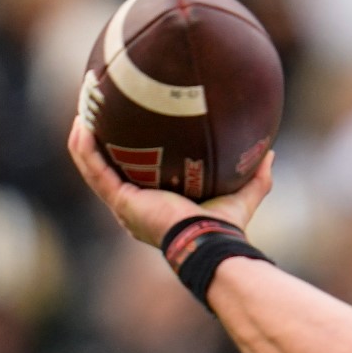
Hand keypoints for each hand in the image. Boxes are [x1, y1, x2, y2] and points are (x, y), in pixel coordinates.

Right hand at [66, 117, 274, 246]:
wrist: (211, 242)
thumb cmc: (224, 228)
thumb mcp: (242, 195)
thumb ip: (256, 177)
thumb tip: (269, 153)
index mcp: (155, 206)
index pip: (135, 175)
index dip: (127, 153)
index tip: (126, 128)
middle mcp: (134, 207)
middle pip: (108, 168)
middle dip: (99, 140)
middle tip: (97, 111)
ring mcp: (124, 205)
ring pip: (93, 167)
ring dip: (84, 139)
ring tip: (82, 110)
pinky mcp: (120, 201)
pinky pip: (94, 169)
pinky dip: (84, 148)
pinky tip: (81, 123)